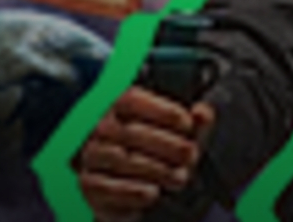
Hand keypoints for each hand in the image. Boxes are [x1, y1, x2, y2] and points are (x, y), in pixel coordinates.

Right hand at [77, 86, 215, 221]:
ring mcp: (92, 156)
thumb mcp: (181, 135)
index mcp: (118, 106)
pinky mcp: (89, 184)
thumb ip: (195, 122)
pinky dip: (136, 191)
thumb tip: (203, 114)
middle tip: (190, 155)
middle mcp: (99, 128)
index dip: (162, 110)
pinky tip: (154, 192)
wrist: (137, 189)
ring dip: (158, 170)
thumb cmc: (160, 153)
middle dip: (169, 145)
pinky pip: (111, 187)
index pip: (132, 99)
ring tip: (180, 177)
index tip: (187, 124)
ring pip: (124, 160)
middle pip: (132, 132)